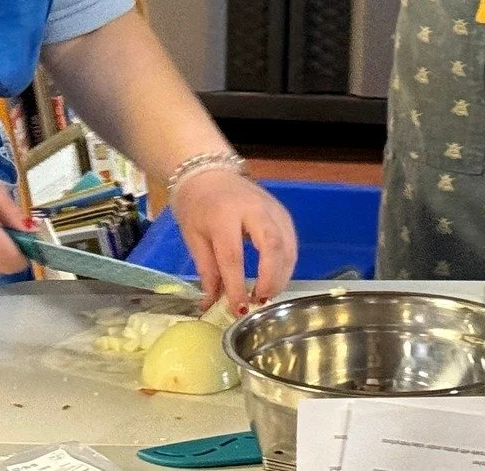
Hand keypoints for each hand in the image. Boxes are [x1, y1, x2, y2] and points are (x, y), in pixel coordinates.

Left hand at [168, 169, 296, 310]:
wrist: (208, 173)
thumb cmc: (197, 206)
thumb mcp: (193, 237)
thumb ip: (207, 271)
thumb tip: (212, 306)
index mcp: (224, 214)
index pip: (233, 255)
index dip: (237, 286)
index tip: (239, 310)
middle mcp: (253, 208)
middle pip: (272, 244)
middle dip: (271, 278)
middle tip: (261, 300)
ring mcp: (271, 207)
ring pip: (287, 244)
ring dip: (282, 275)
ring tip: (267, 295)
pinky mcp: (281, 211)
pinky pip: (291, 241)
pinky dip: (287, 264)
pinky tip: (277, 279)